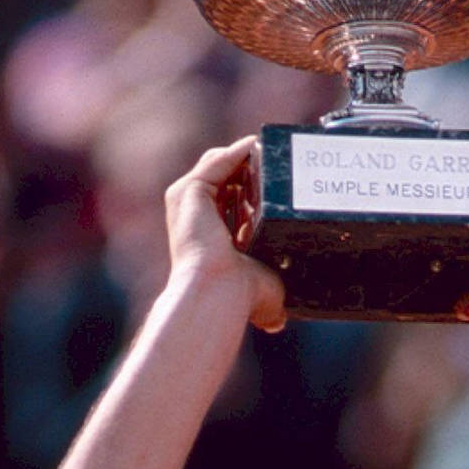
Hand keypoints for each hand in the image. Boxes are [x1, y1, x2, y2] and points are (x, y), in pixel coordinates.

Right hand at [164, 137, 286, 333]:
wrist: (216, 293)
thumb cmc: (237, 300)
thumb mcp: (261, 290)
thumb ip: (270, 297)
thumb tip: (279, 324)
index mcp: (211, 240)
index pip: (231, 204)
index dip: (255, 192)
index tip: (279, 185)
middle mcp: (196, 220)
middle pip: (224, 180)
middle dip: (250, 169)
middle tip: (279, 162)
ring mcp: (189, 204)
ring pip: (218, 167)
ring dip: (244, 156)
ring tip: (271, 148)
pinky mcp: (189, 191)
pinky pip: (217, 162)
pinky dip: (237, 151)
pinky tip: (258, 145)